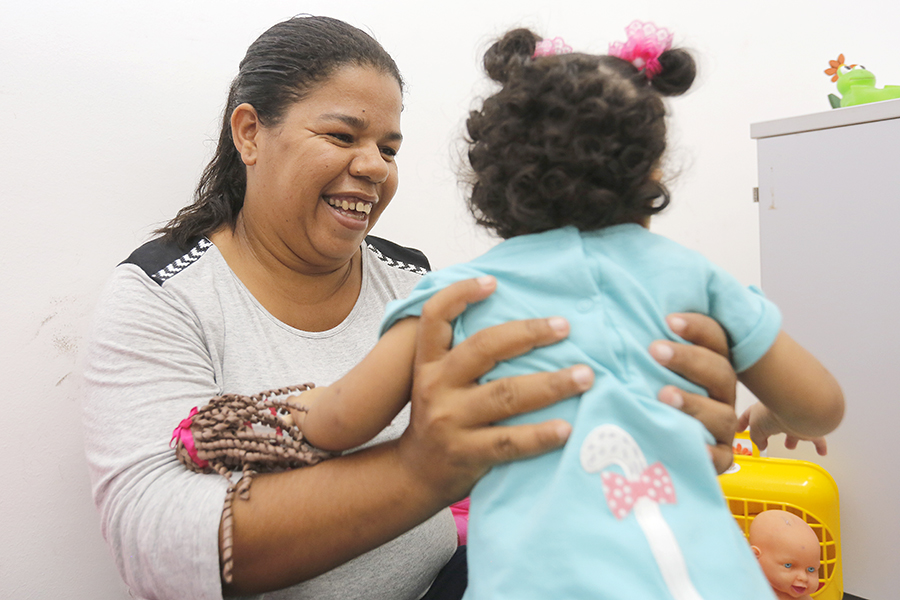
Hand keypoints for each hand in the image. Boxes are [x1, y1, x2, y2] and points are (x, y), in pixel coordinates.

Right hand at [398, 276, 591, 503]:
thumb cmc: (440, 420)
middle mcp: (436, 386)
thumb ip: (462, 357)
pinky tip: (567, 428)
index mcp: (428, 363)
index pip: (435, 318)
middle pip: (483, 349)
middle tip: (564, 327)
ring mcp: (450, 420)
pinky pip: (510, 441)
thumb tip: (518, 326)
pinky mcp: (467, 453)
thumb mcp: (437, 382)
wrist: (415, 475)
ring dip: (551, 383)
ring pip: (506, 394)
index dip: (460, 294)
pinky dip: (541, 434)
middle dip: (528, 334)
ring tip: (585, 376)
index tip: (493, 281)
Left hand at [649, 313, 738, 473]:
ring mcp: (721, 427)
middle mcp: (720, 394)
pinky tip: (691, 447)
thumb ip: (645, 343)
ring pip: (721, 414)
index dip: (696, 327)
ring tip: (664, 395)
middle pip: (720, 372)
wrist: (644, 450)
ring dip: (693, 403)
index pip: (715, 339)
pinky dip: (707, 453)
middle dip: (688, 360)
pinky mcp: (718, 459)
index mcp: (708, 366)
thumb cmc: (643, 397)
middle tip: (655, 351)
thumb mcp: (643, 367)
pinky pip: (721, 458)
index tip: (668, 319)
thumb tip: (615, 302)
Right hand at [738, 403, 827, 455]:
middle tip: (768, 438)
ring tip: (791, 445)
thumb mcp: (755, 427)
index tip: (740, 428)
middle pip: (774, 422)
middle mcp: (779, 411)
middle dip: (771, 430)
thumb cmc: (774, 412)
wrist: (797, 408)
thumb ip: (756, 437)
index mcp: (762, 409)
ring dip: (792, 438)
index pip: (749, 416)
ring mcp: (796, 418)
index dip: (743, 423)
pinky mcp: (811, 426)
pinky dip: (819, 445)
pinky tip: (822, 451)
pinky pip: (817, 438)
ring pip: (794, 429)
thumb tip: (760, 444)